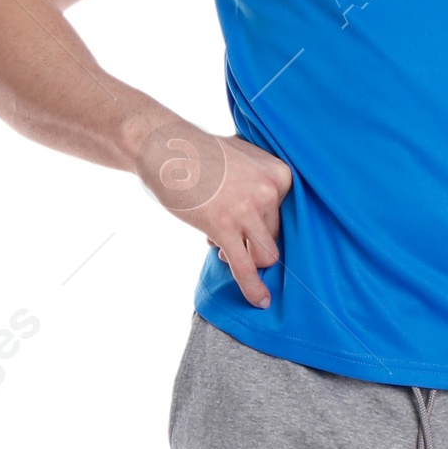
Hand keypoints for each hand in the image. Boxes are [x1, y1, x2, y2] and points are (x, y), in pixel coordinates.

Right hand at [132, 119, 292, 308]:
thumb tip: (264, 217)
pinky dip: (253, 287)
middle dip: (250, 240)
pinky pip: (245, 266)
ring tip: (222, 249)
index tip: (240, 217)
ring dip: (248, 259)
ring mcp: (248, 209)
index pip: (284, 215)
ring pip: (266, 255)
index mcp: (279, 173)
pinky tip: (260, 301)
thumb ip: (258, 183)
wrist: (163, 147)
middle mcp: (270, 190)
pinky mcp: (225, 227)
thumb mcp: (242, 159)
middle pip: (274, 235)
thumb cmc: (198, 154)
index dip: (260, 221)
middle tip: (225, 231)